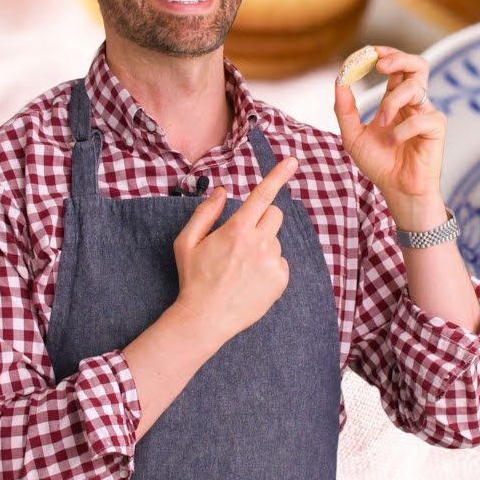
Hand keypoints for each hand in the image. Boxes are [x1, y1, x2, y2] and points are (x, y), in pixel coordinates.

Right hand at [171, 157, 296, 341]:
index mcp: (237, 230)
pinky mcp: (281, 279)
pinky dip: (268, 266)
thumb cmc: (194, 278)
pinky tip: (250, 280)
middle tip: (242, 237)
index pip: (262, 195)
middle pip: (274, 214)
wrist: (206, 318)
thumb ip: (205, 213)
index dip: (278, 175)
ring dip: (263, 245)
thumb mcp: (187, 243)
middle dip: (261, 218)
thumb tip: (221, 191)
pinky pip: (280, 261)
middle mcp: (259, 243)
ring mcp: (272, 262)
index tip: (293, 161)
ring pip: (275, 239)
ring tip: (240, 267)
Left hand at [334, 47, 446, 228]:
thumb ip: (345, 110)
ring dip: (392, 102)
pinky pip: (421, 118)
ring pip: (414, 88)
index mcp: (396, 100)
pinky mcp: (437, 128)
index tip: (366, 53)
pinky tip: (396, 143)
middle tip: (380, 63)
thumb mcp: (353, 136)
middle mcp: (413, 103)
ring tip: (381, 123)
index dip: (385, 55)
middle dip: (399, 58)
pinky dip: (402, 129)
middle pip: (418, 65)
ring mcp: (427, 114)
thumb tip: (339, 81)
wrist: (397, 190)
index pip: (396, 67)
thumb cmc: (380, 164)